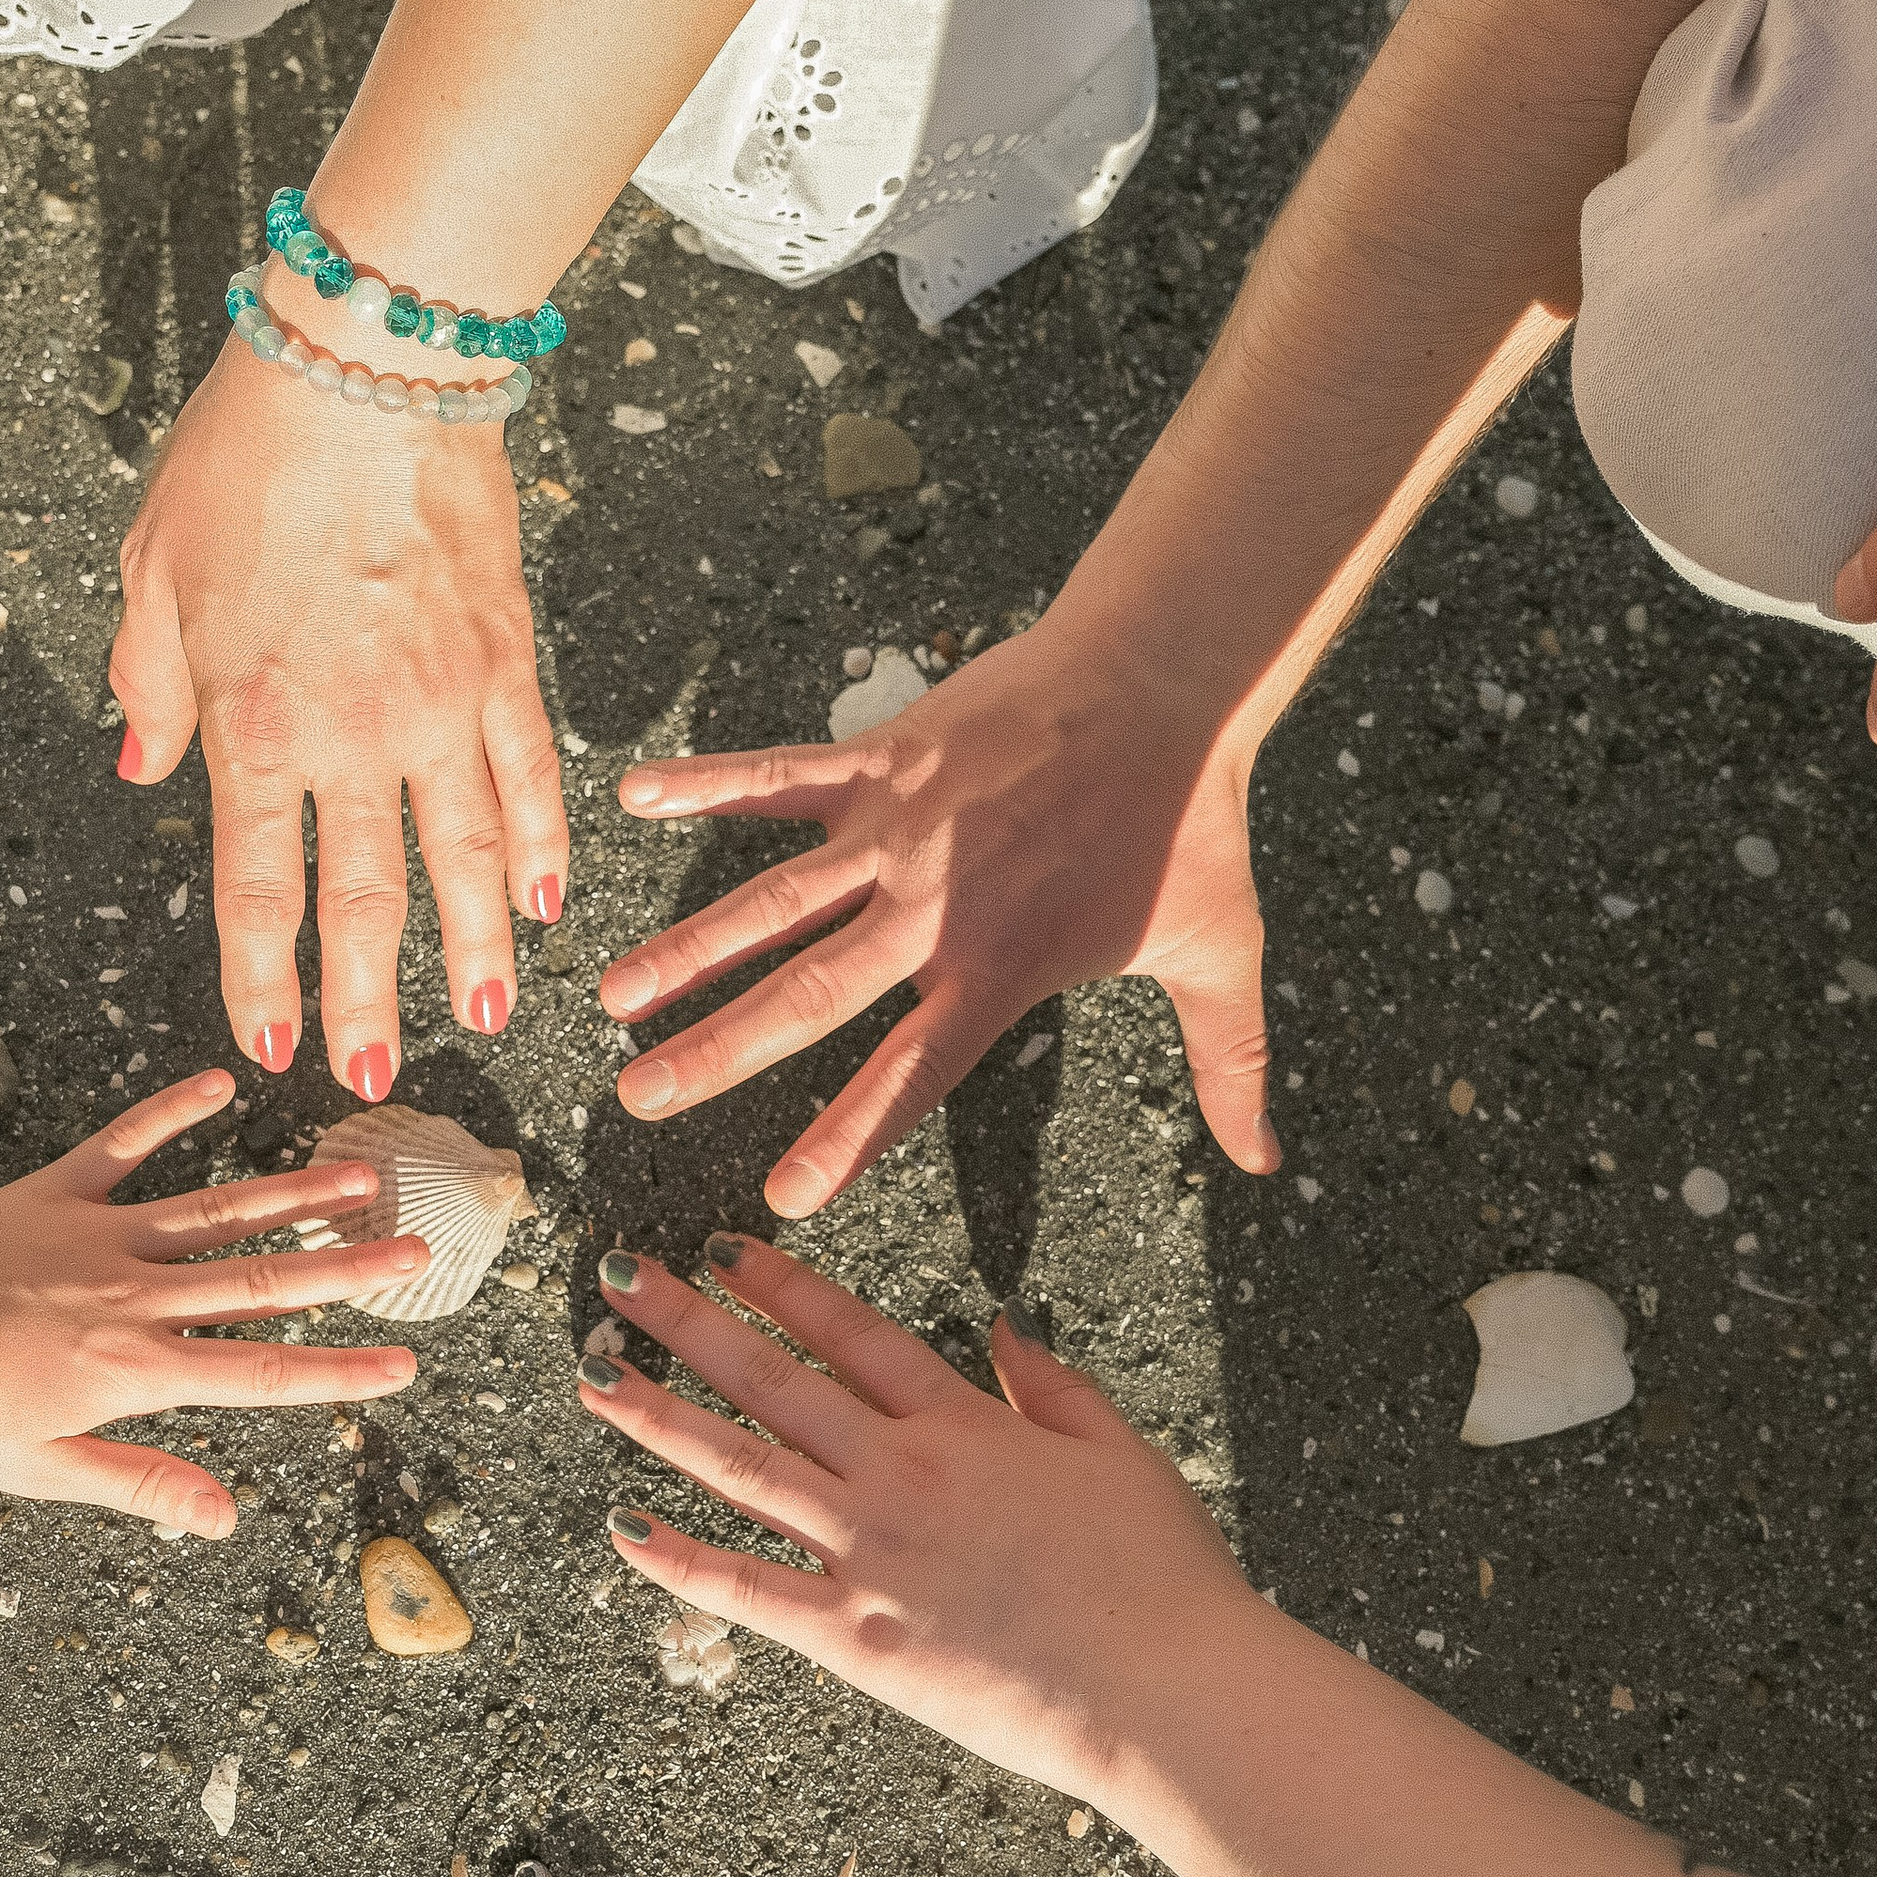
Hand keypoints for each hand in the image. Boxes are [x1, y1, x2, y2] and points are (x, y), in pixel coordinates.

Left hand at [0, 1074, 425, 1533]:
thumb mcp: (40, 1469)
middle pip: (263, 1282)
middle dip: (349, 1266)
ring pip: (217, 1212)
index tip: (406, 1363)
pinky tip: (220, 1082)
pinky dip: (170, 1111)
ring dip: (294, 1190)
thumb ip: (139, 1485)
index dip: (339, 1370)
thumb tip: (224, 1518)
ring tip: (363, 1170)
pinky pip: (125, 1145)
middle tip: (419, 1247)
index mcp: (136, 1371)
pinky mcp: (58, 1194)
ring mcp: (101, 1237)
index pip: (260, 1374)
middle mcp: (136, 1297)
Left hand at [111, 324, 568, 1089]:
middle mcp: (355, 735)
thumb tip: (142, 772)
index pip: (258, 886)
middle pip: (368, 898)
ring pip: (466, 858)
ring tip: (486, 1019)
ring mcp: (443, 704)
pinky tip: (548, 903)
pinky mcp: (507, 660)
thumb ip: (147, 686)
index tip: (275, 1046)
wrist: (366, 368)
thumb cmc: (246, 456)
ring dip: (473, 951)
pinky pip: (531, 775)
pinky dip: (542, 845)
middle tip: (373, 1075)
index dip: (265, 978)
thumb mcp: (151, 568)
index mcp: (255, 722)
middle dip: (370, 998)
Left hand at [573, 1235, 1246, 1794]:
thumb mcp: (1121, 1451)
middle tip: (623, 1280)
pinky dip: (682, 1560)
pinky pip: (749, 1590)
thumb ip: (1053, 1385)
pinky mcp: (855, 1636)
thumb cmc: (1162, 1579)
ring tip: (595, 1375)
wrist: (1168, 1690)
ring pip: (740, 1468)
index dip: (782, 1285)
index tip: (725, 1248)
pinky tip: (623, 1527)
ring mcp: (869, 1554)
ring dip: (659, 1418)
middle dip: (690, 1324)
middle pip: (773, 1382)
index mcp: (965, 1425)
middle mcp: (901, 1475)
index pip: (852, 1334)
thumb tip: (1003, 1322)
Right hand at [594, 617, 1279, 1215]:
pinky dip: (705, 785)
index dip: (846, 1138)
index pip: (910, 1075)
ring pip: (771, 900)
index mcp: (1001, 970)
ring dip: (687, 947)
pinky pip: (777, 776)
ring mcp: (896, 832)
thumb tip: (1265, 1162)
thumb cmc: (1191, 820)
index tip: (783, 1197)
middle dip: (717, 1053)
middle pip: (807, 995)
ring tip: (611, 994)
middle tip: (639, 1096)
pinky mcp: (882, 760)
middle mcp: (932, 910)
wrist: (1167, 679)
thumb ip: (1231, 1068)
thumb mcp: (1222, 957)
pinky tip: (632, 798)